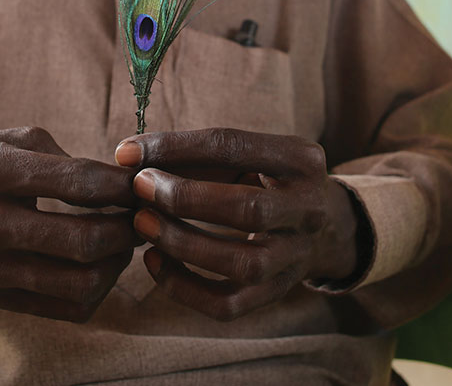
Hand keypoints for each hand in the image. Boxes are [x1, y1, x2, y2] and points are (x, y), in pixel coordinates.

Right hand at [0, 127, 140, 321]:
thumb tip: (122, 184)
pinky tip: (103, 263)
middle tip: (140, 215)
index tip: (140, 183)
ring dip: (118, 262)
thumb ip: (67, 157)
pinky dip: (99, 288)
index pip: (75, 182)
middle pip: (82, 241)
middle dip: (126, 228)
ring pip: (80, 282)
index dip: (120, 185)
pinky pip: (68, 308)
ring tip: (124, 240)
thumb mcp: (14, 139)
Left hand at [115, 128, 359, 320]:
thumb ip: (194, 154)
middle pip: (246, 207)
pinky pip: (229, 304)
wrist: (324, 225)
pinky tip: (153, 261)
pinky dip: (184, 287)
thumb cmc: (264, 179)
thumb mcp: (247, 154)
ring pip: (241, 263)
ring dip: (182, 243)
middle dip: (184, 198)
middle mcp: (308, 209)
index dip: (175, 148)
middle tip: (139, 188)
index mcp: (300, 160)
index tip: (127, 153)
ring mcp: (296, 256)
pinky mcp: (277, 292)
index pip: (233, 146)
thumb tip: (127, 157)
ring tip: (141, 223)